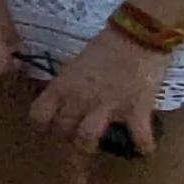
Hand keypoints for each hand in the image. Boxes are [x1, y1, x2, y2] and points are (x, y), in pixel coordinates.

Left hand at [28, 25, 168, 153]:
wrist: (137, 36)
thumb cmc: (106, 45)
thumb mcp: (76, 64)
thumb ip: (69, 84)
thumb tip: (64, 97)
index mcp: (63, 86)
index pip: (38, 115)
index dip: (41, 125)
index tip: (46, 128)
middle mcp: (79, 99)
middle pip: (61, 130)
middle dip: (65, 135)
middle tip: (72, 134)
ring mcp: (107, 107)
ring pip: (86, 139)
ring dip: (89, 145)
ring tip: (95, 144)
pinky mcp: (136, 110)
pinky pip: (139, 137)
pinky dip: (143, 145)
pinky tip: (144, 148)